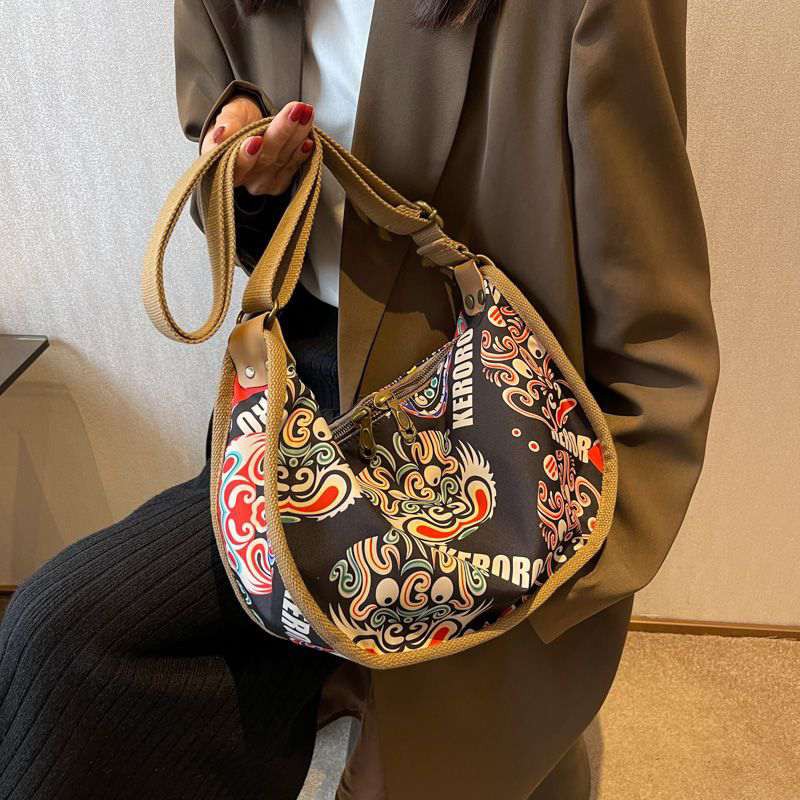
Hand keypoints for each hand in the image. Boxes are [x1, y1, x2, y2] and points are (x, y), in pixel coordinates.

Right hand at [200, 96, 314, 194]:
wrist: (249, 127)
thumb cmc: (237, 122)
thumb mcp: (229, 115)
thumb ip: (227, 123)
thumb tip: (221, 135)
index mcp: (222, 162)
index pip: (232, 164)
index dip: (244, 155)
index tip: (256, 140)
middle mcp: (242, 178)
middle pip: (264, 157)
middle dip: (282, 131)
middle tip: (295, 111)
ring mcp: (261, 183)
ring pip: (281, 160)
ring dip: (297, 136)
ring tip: (305, 113)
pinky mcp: (278, 184)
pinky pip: (292, 169)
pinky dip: (302, 153)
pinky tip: (309, 140)